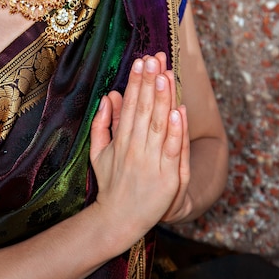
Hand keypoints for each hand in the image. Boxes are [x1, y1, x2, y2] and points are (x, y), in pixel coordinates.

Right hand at [89, 54, 184, 248]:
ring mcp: (152, 161)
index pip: (130, 105)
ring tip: (165, 75)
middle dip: (150, 82)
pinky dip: (178, 130)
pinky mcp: (168, 176)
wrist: (118, 220)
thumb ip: (101, 124)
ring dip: (164, 98)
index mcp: (120, 140)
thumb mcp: (98, 153)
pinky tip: (180, 110)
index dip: (136, 82)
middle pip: (145, 109)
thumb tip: (108, 97)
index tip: (140, 61)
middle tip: (155, 58)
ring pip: (160, 125)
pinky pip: (174, 150)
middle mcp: (135, 148)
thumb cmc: (110, 184)